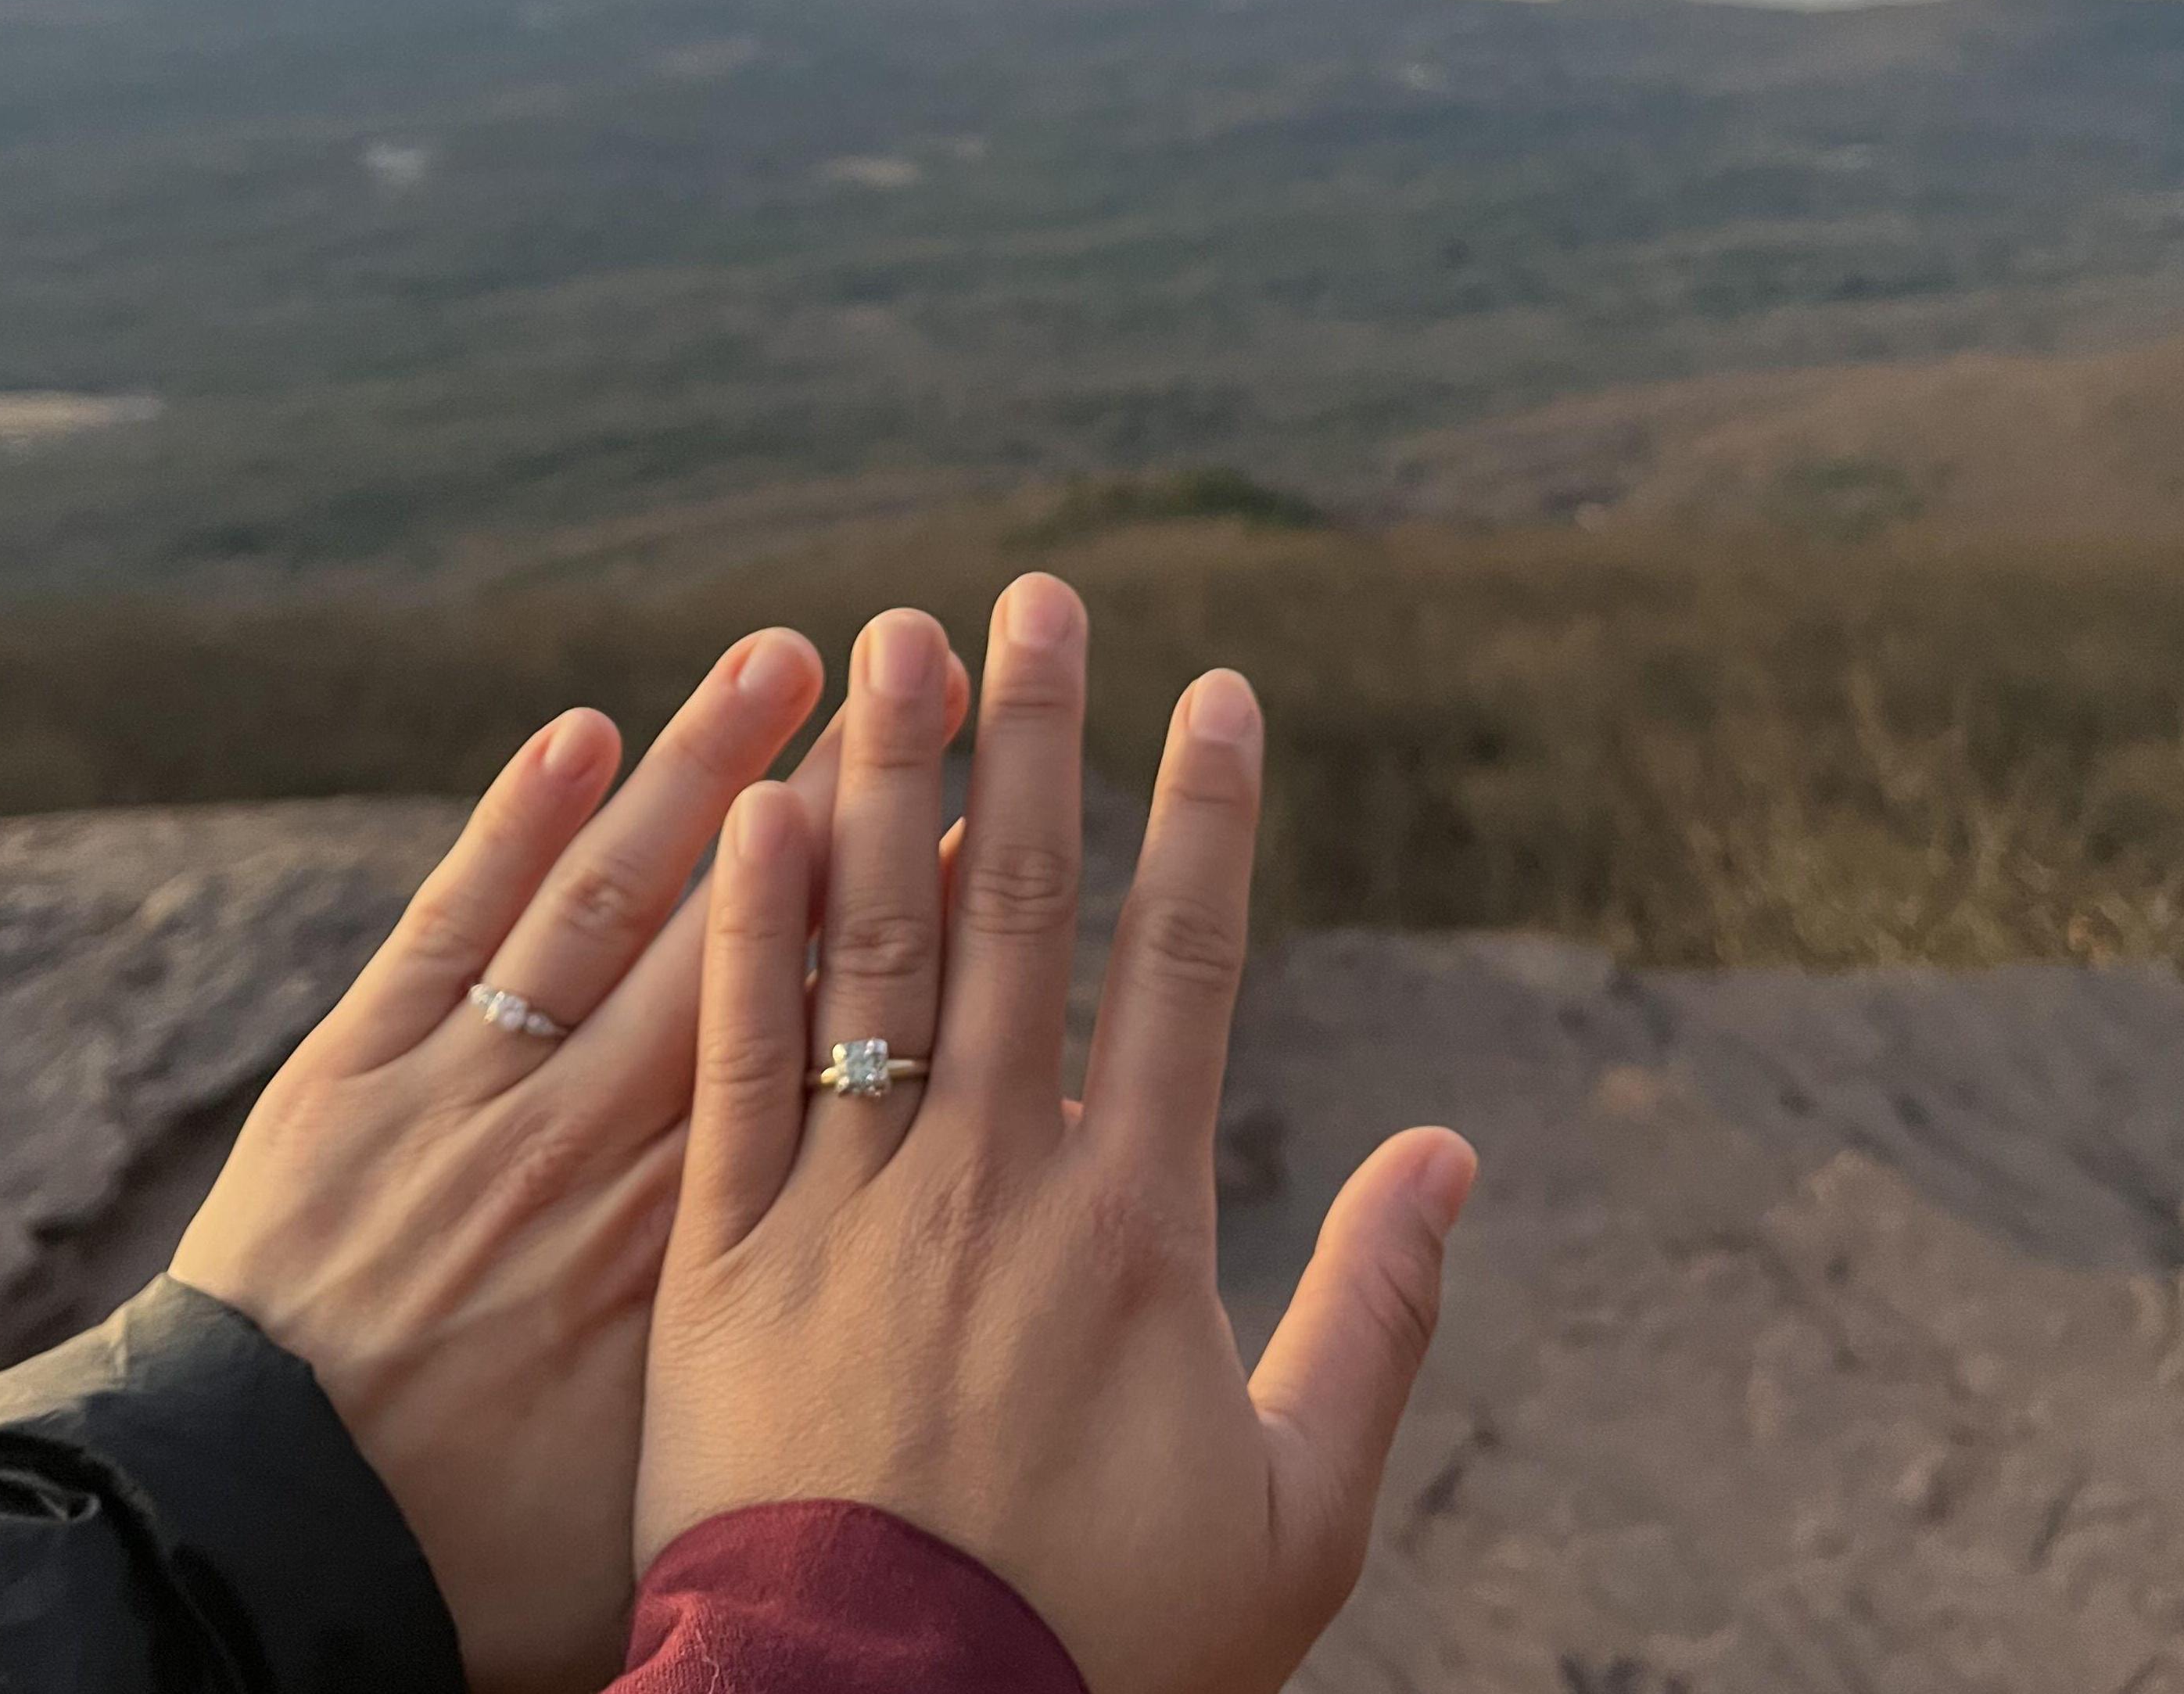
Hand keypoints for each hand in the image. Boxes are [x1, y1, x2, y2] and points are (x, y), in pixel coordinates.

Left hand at [173, 629, 966, 1693]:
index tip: (1000, 819)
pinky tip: (581, 731)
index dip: (927, 918)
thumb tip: (920, 1319)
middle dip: (848, 792)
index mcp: (690, 1234)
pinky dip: (515, 822)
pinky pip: (455, 920)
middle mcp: (596, 1132)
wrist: (248, 1557)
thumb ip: (791, 1369)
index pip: (837, 1035)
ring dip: (700, 764)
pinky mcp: (357, 1069)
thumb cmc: (476, 1560)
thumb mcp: (669, 1496)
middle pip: (749, 928)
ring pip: (611, 893)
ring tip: (789, 651)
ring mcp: (473, 1086)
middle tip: (929, 671)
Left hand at [637, 577, 1476, 1693]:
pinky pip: (737, 1065)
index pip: (1183, 963)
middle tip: (1037, 596)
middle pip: (1022, 909)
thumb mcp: (1297, 1512)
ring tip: (893, 641)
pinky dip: (751, 934)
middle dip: (1037, 740)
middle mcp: (997, 1176)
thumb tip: (1459, 1154)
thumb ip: (1382, 1316)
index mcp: (1137, 1222)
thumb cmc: (1103, 1649)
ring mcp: (852, 1203)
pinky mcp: (723, 1254)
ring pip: (876, 948)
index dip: (1205, 814)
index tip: (1215, 688)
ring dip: (892, 784)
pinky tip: (758, 811)